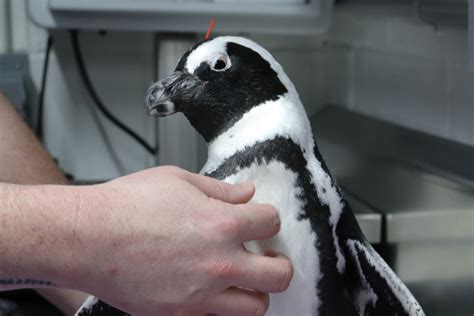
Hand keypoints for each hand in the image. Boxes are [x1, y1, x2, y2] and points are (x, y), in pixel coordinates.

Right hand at [68, 166, 292, 315]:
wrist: (86, 238)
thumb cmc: (126, 206)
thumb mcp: (178, 181)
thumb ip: (219, 190)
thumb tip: (246, 193)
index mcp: (222, 224)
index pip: (272, 222)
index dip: (268, 217)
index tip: (261, 218)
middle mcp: (219, 262)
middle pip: (279, 274)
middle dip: (279, 263)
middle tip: (266, 256)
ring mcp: (202, 294)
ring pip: (256, 306)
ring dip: (255, 291)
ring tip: (242, 277)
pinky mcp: (180, 315)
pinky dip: (221, 306)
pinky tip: (210, 289)